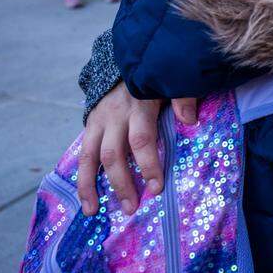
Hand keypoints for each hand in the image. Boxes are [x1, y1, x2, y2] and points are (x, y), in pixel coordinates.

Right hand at [77, 82, 199, 214]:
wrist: (126, 61)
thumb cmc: (155, 78)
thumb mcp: (171, 82)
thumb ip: (182, 97)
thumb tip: (190, 120)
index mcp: (138, 107)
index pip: (141, 140)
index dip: (148, 165)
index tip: (156, 188)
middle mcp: (114, 116)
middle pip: (113, 154)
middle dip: (121, 183)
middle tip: (131, 208)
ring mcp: (98, 121)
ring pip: (89, 157)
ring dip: (90, 186)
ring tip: (93, 212)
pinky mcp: (89, 125)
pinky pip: (82, 154)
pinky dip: (81, 177)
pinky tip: (85, 198)